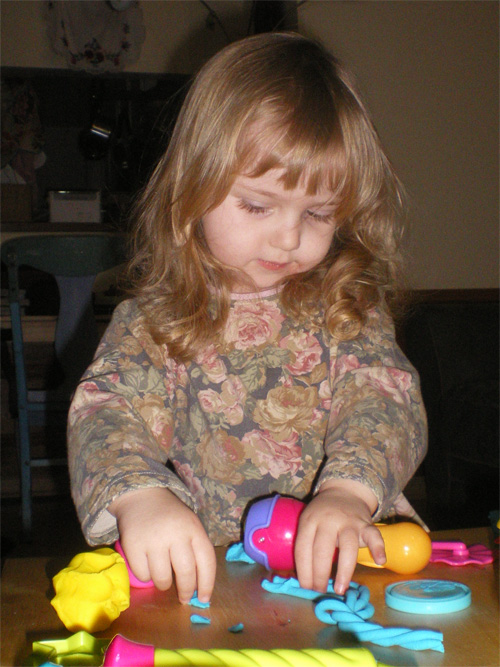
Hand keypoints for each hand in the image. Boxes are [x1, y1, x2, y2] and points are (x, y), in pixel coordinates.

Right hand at [109, 487, 215, 603]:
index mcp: (193, 529)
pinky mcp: (133, 545)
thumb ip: (196, 551)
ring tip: (163, 574)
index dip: (207, 584)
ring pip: (163, 579)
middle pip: (185, 573)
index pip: (206, 561)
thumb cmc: (171, 517)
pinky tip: (147, 563)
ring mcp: (153, 540)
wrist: (142, 496)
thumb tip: (199, 589)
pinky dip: (146, 576)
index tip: (204, 599)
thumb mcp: (190, 526)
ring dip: (164, 583)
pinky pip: (143, 576)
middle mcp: (175, 534)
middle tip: (184, 598)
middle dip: (186, 591)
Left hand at [294, 479, 385, 594]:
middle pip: (322, 549)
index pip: (303, 548)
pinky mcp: (366, 524)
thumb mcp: (309, 522)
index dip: (304, 570)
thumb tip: (306, 580)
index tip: (306, 587)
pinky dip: (378, 547)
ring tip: (339, 589)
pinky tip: (380, 561)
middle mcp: (328, 521)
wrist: (344, 491)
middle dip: (319, 574)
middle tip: (320, 591)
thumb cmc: (323, 516)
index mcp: (310, 521)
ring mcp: (348, 522)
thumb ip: (308, 544)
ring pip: (347, 546)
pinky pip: (374, 535)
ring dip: (344, 570)